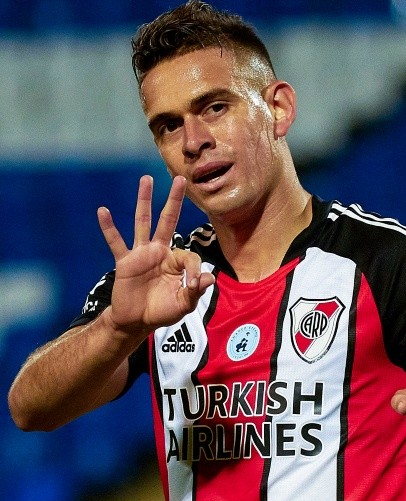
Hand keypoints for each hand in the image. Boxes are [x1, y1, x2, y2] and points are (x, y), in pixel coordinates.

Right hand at [97, 175, 214, 335]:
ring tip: (146, 179)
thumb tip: (209, 278)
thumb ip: (196, 291)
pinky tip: (103, 211)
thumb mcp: (183, 304)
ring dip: (144, 201)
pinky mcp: (125, 262)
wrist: (136, 321)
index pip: (189, 255)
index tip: (194, 285)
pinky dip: (109, 228)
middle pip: (168, 220)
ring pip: (143, 222)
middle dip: (174, 200)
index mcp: (176, 261)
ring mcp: (141, 254)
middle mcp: (159, 251)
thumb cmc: (162, 311)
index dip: (195, 270)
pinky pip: (116, 242)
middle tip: (180, 179)